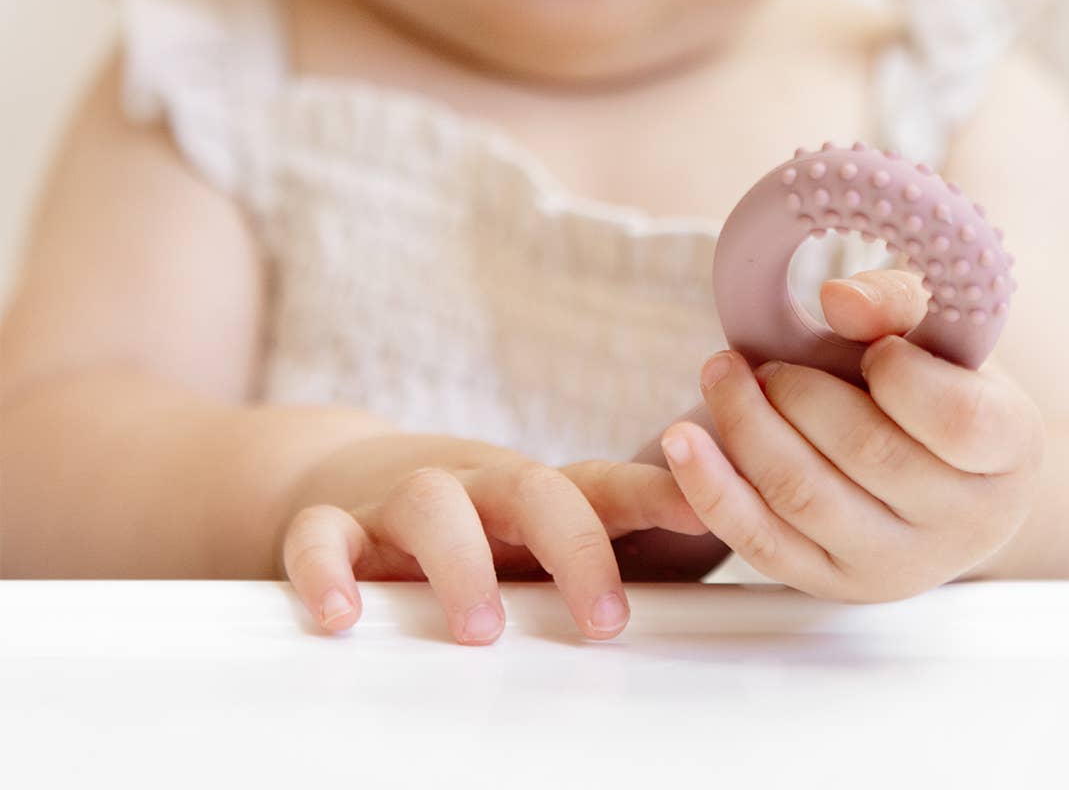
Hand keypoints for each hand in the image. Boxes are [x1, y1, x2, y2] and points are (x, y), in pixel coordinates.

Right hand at [277, 437, 707, 644]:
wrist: (357, 471)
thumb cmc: (475, 519)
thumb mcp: (541, 532)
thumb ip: (609, 554)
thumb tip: (714, 570)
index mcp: (535, 496)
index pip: (605, 487)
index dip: (659, 497)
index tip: (706, 510)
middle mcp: (476, 489)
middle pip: (533, 490)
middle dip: (574, 546)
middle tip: (604, 620)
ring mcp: (402, 502)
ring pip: (431, 503)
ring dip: (460, 563)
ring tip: (481, 629)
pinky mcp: (331, 522)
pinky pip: (321, 537)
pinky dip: (327, 571)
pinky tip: (343, 616)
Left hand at [661, 269, 1045, 600]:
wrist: (931, 473)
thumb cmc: (934, 384)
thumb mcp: (936, 331)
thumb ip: (895, 300)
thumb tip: (838, 300)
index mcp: (1008, 450)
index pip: (955, 419)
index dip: (898, 372)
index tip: (870, 349)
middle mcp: (963, 523)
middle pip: (865, 452)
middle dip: (796, 391)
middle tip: (762, 360)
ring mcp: (897, 565)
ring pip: (804, 496)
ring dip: (746, 426)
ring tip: (721, 375)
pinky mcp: (832, 584)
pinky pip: (761, 543)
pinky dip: (712, 489)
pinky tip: (683, 443)